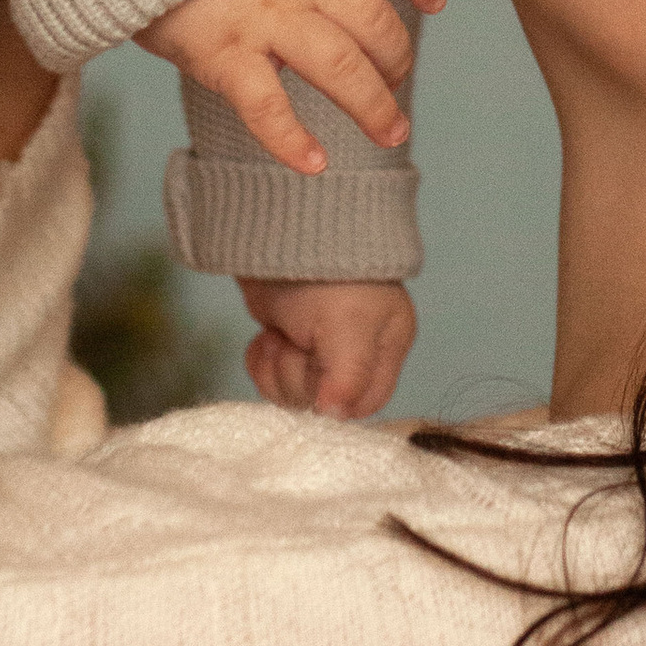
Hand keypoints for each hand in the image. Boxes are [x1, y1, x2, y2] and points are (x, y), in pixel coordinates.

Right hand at [139, 0, 442, 173]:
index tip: (436, 0)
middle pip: (374, 22)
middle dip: (398, 57)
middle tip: (398, 80)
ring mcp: (265, 16)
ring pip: (340, 68)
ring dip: (373, 106)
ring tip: (392, 133)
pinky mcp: (222, 53)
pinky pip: (268, 107)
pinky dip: (293, 142)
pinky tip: (316, 163)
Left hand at [240, 275, 415, 419]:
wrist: (277, 230)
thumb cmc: (325, 276)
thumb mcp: (349, 326)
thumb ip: (349, 378)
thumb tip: (335, 415)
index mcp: (385, 345)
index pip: (365, 403)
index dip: (336, 399)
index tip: (317, 376)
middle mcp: (355, 351)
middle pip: (323, 402)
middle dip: (299, 376)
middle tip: (295, 341)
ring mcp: (316, 348)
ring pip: (292, 392)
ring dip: (277, 366)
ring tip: (278, 334)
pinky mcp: (284, 341)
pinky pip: (269, 376)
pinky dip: (260, 361)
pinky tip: (265, 337)